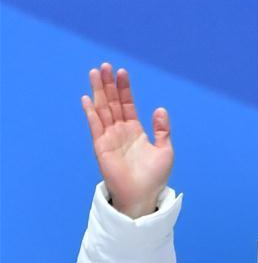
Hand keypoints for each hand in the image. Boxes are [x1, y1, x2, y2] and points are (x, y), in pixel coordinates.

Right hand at [81, 63, 173, 217]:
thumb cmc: (154, 178)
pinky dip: (91, 113)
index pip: (127, 104)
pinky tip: (87, 98)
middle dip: (108, 85)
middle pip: (112, 103)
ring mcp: (110, 138)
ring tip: (95, 73)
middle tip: (105, 65)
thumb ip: (162, 130)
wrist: (143, 196)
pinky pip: (95, 127)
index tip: (122, 72)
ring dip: (98, 92)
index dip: (124, 89)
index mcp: (135, 131)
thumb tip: (160, 109)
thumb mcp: (165, 151)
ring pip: (102, 110)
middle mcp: (120, 132)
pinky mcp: (101, 147)